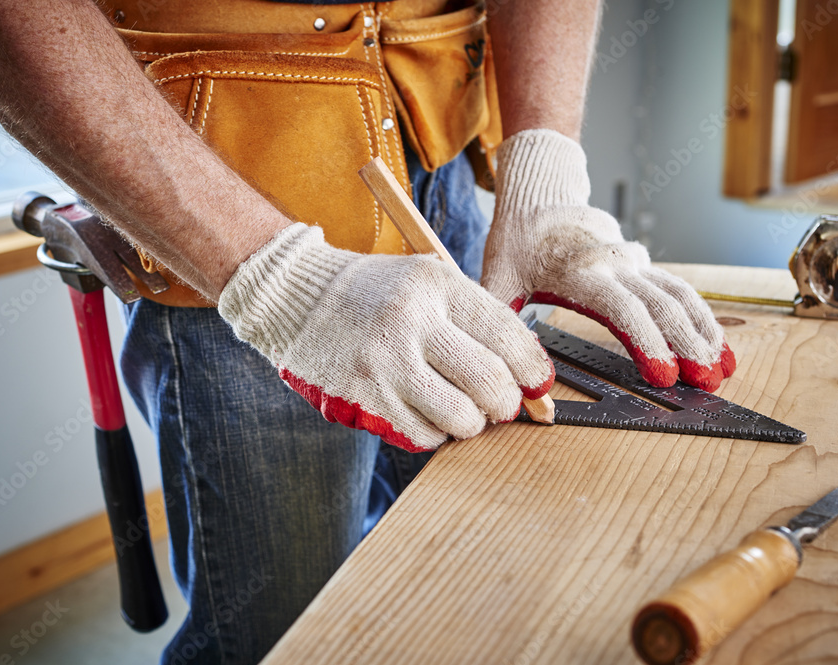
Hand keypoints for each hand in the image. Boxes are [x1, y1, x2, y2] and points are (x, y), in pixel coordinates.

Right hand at [218, 224, 554, 451]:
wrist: (299, 300)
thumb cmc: (376, 293)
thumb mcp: (428, 282)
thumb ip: (477, 320)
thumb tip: (530, 374)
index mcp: (435, 286)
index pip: (506, 335)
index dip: (533, 370)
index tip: (538, 385)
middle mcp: (410, 323)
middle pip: (488, 382)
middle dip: (507, 404)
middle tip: (503, 405)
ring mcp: (384, 364)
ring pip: (460, 418)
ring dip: (472, 423)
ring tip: (463, 409)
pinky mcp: (364, 399)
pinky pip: (423, 436)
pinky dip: (437, 433)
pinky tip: (426, 411)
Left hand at [482, 130, 734, 391]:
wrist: (541, 198)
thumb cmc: (516, 243)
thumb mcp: (497, 278)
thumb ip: (500, 321)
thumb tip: (507, 368)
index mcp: (578, 272)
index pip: (622, 309)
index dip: (647, 342)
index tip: (664, 375)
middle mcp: (614, 264)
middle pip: (660, 306)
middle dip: (687, 345)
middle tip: (706, 383)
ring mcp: (633, 262)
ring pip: (679, 296)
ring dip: (703, 333)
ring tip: (721, 371)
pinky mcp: (644, 264)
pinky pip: (681, 290)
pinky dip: (702, 318)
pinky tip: (717, 346)